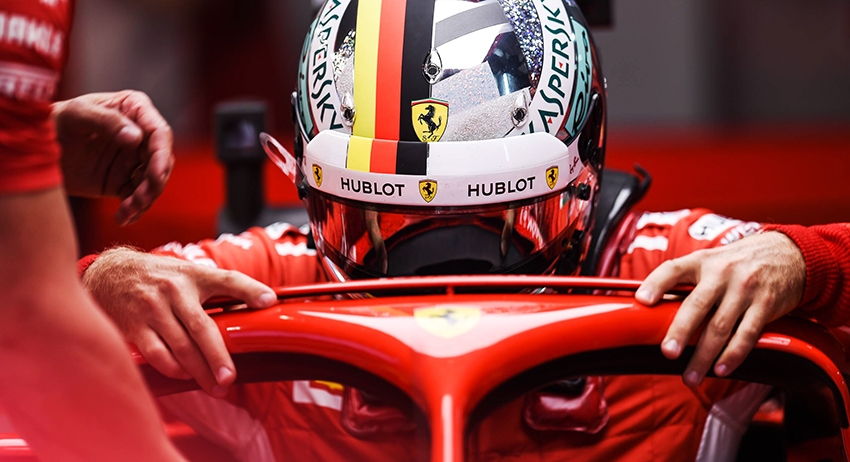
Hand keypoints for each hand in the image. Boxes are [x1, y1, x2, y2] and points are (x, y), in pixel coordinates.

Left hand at [53, 91, 173, 225]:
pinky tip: (123, 218)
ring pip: (153, 182)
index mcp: (134, 110)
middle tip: (138, 200)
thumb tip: (136, 137)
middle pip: (161, 161)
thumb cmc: (54, 122)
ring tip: (125, 212)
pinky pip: (138, 197)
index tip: (154, 176)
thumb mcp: (77, 115)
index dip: (161, 156)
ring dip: (145, 200)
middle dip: (154, 184)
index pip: (159, 133)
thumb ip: (107, 121)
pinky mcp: (123, 180)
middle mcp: (139, 134)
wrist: (34, 149)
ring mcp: (133, 159)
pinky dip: (135, 211)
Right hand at [83, 248, 277, 397]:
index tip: (270, 301)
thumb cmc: (160, 276)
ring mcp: (152, 309)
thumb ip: (221, 286)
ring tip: (214, 386)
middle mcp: (174, 291)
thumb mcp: (190, 272)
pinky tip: (185, 375)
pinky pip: (157, 355)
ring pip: (180, 347)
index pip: (227, 279)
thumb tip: (262, 302)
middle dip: (218, 356)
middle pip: (202, 327)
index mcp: (193, 276)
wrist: (110, 273)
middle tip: (230, 379)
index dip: (250, 289)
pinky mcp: (133, 327)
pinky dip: (173, 369)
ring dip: (199, 372)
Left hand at [635, 231, 805, 385]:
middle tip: (667, 353)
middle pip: (697, 305)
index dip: (655, 283)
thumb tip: (653, 306)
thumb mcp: (711, 261)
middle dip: (681, 331)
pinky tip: (721, 369)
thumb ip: (687, 280)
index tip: (642, 300)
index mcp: (703, 261)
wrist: (789, 254)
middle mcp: (722, 274)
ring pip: (721, 327)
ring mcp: (745, 290)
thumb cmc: (739, 262)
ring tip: (691, 376)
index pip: (673, 269)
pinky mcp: (766, 305)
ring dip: (704, 356)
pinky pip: (747, 334)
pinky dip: (733, 355)